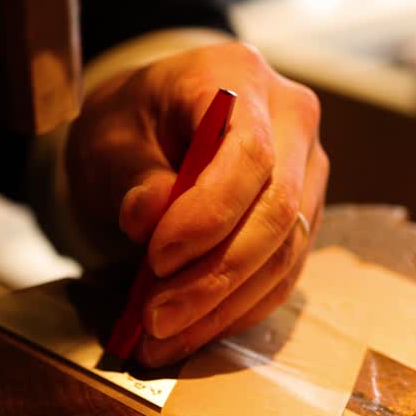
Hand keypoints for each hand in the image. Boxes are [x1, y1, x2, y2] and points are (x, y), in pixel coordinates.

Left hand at [67, 41, 326, 366]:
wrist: (151, 122)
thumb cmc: (130, 121)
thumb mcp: (108, 136)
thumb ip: (130, 174)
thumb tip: (149, 215)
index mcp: (240, 77)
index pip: (250, 154)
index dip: (209, 214)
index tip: (157, 258)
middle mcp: (291, 118)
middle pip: (278, 209)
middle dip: (215, 276)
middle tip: (155, 319)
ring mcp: (307, 168)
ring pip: (285, 251)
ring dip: (224, 306)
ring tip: (163, 339)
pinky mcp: (304, 215)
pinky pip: (283, 272)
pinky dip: (237, 309)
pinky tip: (192, 332)